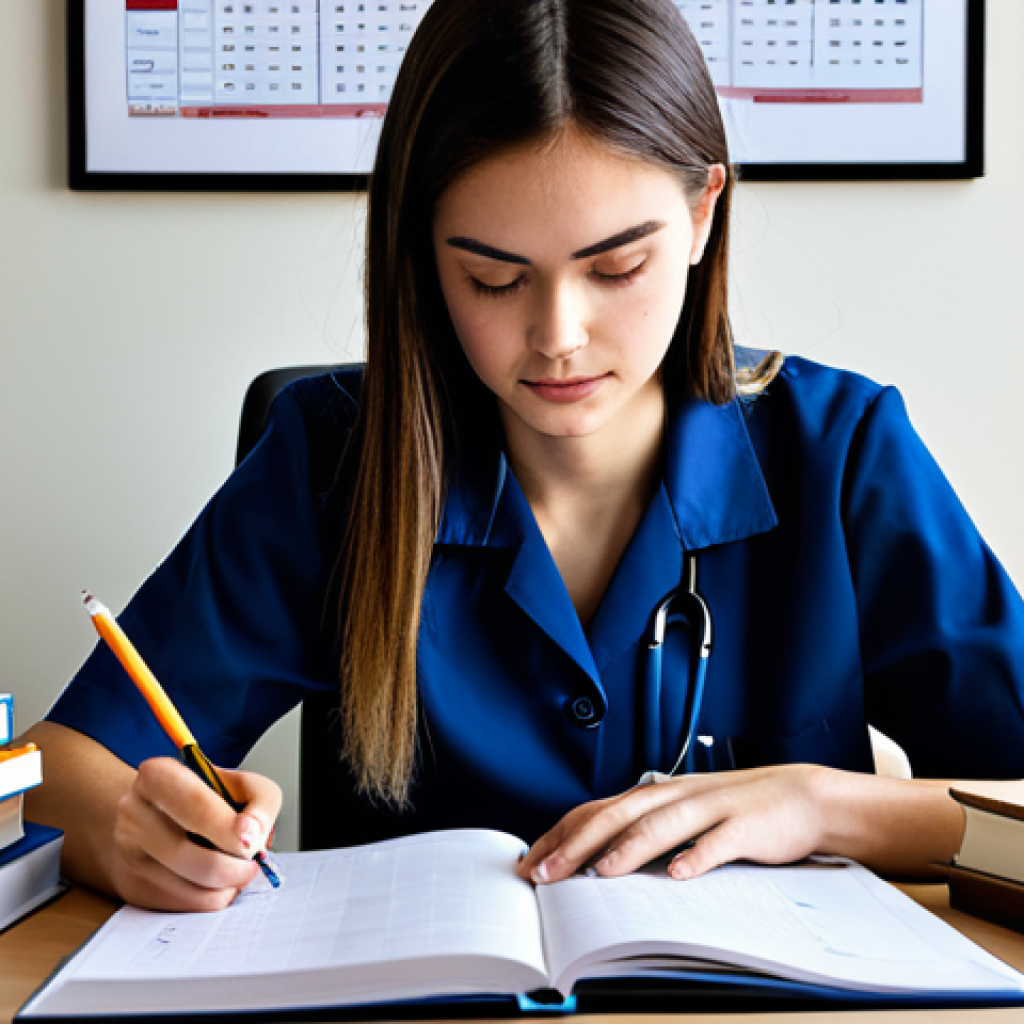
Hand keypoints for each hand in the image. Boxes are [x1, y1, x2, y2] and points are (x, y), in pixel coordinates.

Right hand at [111, 756, 281, 911]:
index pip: (194, 805)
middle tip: (252, 866)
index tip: (250, 842)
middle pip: (183, 852)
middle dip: (229, 867)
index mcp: (158, 776)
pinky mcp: (131, 885)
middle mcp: (133, 812)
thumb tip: (253, 832)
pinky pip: (180, 905)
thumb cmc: (208, 800)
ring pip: (184, 885)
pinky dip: (209, 899)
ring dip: (223, 886)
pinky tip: (218, 884)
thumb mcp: (242, 785)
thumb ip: (261, 800)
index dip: (225, 827)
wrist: (162, 819)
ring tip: (237, 873)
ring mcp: (126, 852)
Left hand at [518, 765, 835, 883]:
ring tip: (600, 872)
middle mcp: (675, 795)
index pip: (595, 810)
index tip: (530, 862)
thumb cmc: (735, 809)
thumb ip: (644, 829)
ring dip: (628, 848)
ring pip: (661, 824)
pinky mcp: (744, 826)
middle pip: (617, 815)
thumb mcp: (682, 813)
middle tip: (546, 873)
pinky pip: (717, 842)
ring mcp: (709, 808)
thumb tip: (594, 856)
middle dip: (577, 844)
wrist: (800, 796)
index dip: (560, 835)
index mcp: (656, 794)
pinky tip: (678, 875)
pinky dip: (697, 857)